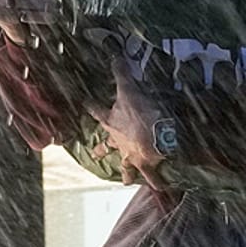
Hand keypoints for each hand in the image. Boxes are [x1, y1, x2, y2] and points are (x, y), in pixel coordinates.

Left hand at [86, 57, 170, 190]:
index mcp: (112, 121)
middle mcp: (118, 141)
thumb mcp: (130, 88)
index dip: (91, 106)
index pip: (97, 111)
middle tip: (96, 155)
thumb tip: (114, 56)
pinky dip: (157, 183)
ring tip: (126, 181)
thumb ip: (122, 72)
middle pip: (107, 146)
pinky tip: (160, 190)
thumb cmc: (141, 111)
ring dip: (127, 174)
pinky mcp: (146, 166)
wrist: (156, 135)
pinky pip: (152, 177)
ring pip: (126, 166)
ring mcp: (131, 155)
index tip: (85, 104)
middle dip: (102, 150)